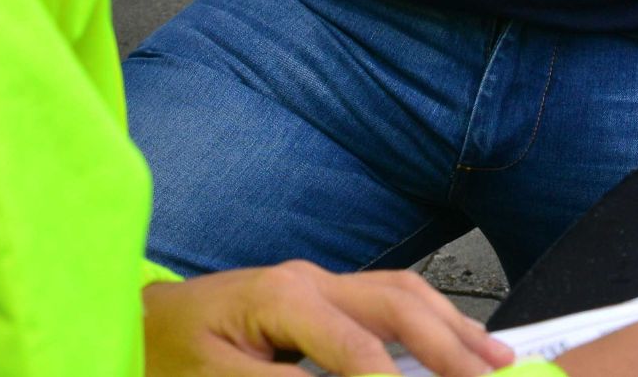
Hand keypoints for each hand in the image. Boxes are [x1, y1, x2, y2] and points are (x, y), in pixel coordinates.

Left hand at [144, 261, 515, 375]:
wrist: (144, 320)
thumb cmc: (170, 353)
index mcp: (285, 298)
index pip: (360, 351)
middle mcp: (311, 280)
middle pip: (399, 305)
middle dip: (450, 345)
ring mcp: (319, 281)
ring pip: (403, 293)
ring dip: (451, 325)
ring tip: (493, 357)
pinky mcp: (320, 292)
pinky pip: (387, 297)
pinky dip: (428, 317)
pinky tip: (452, 337)